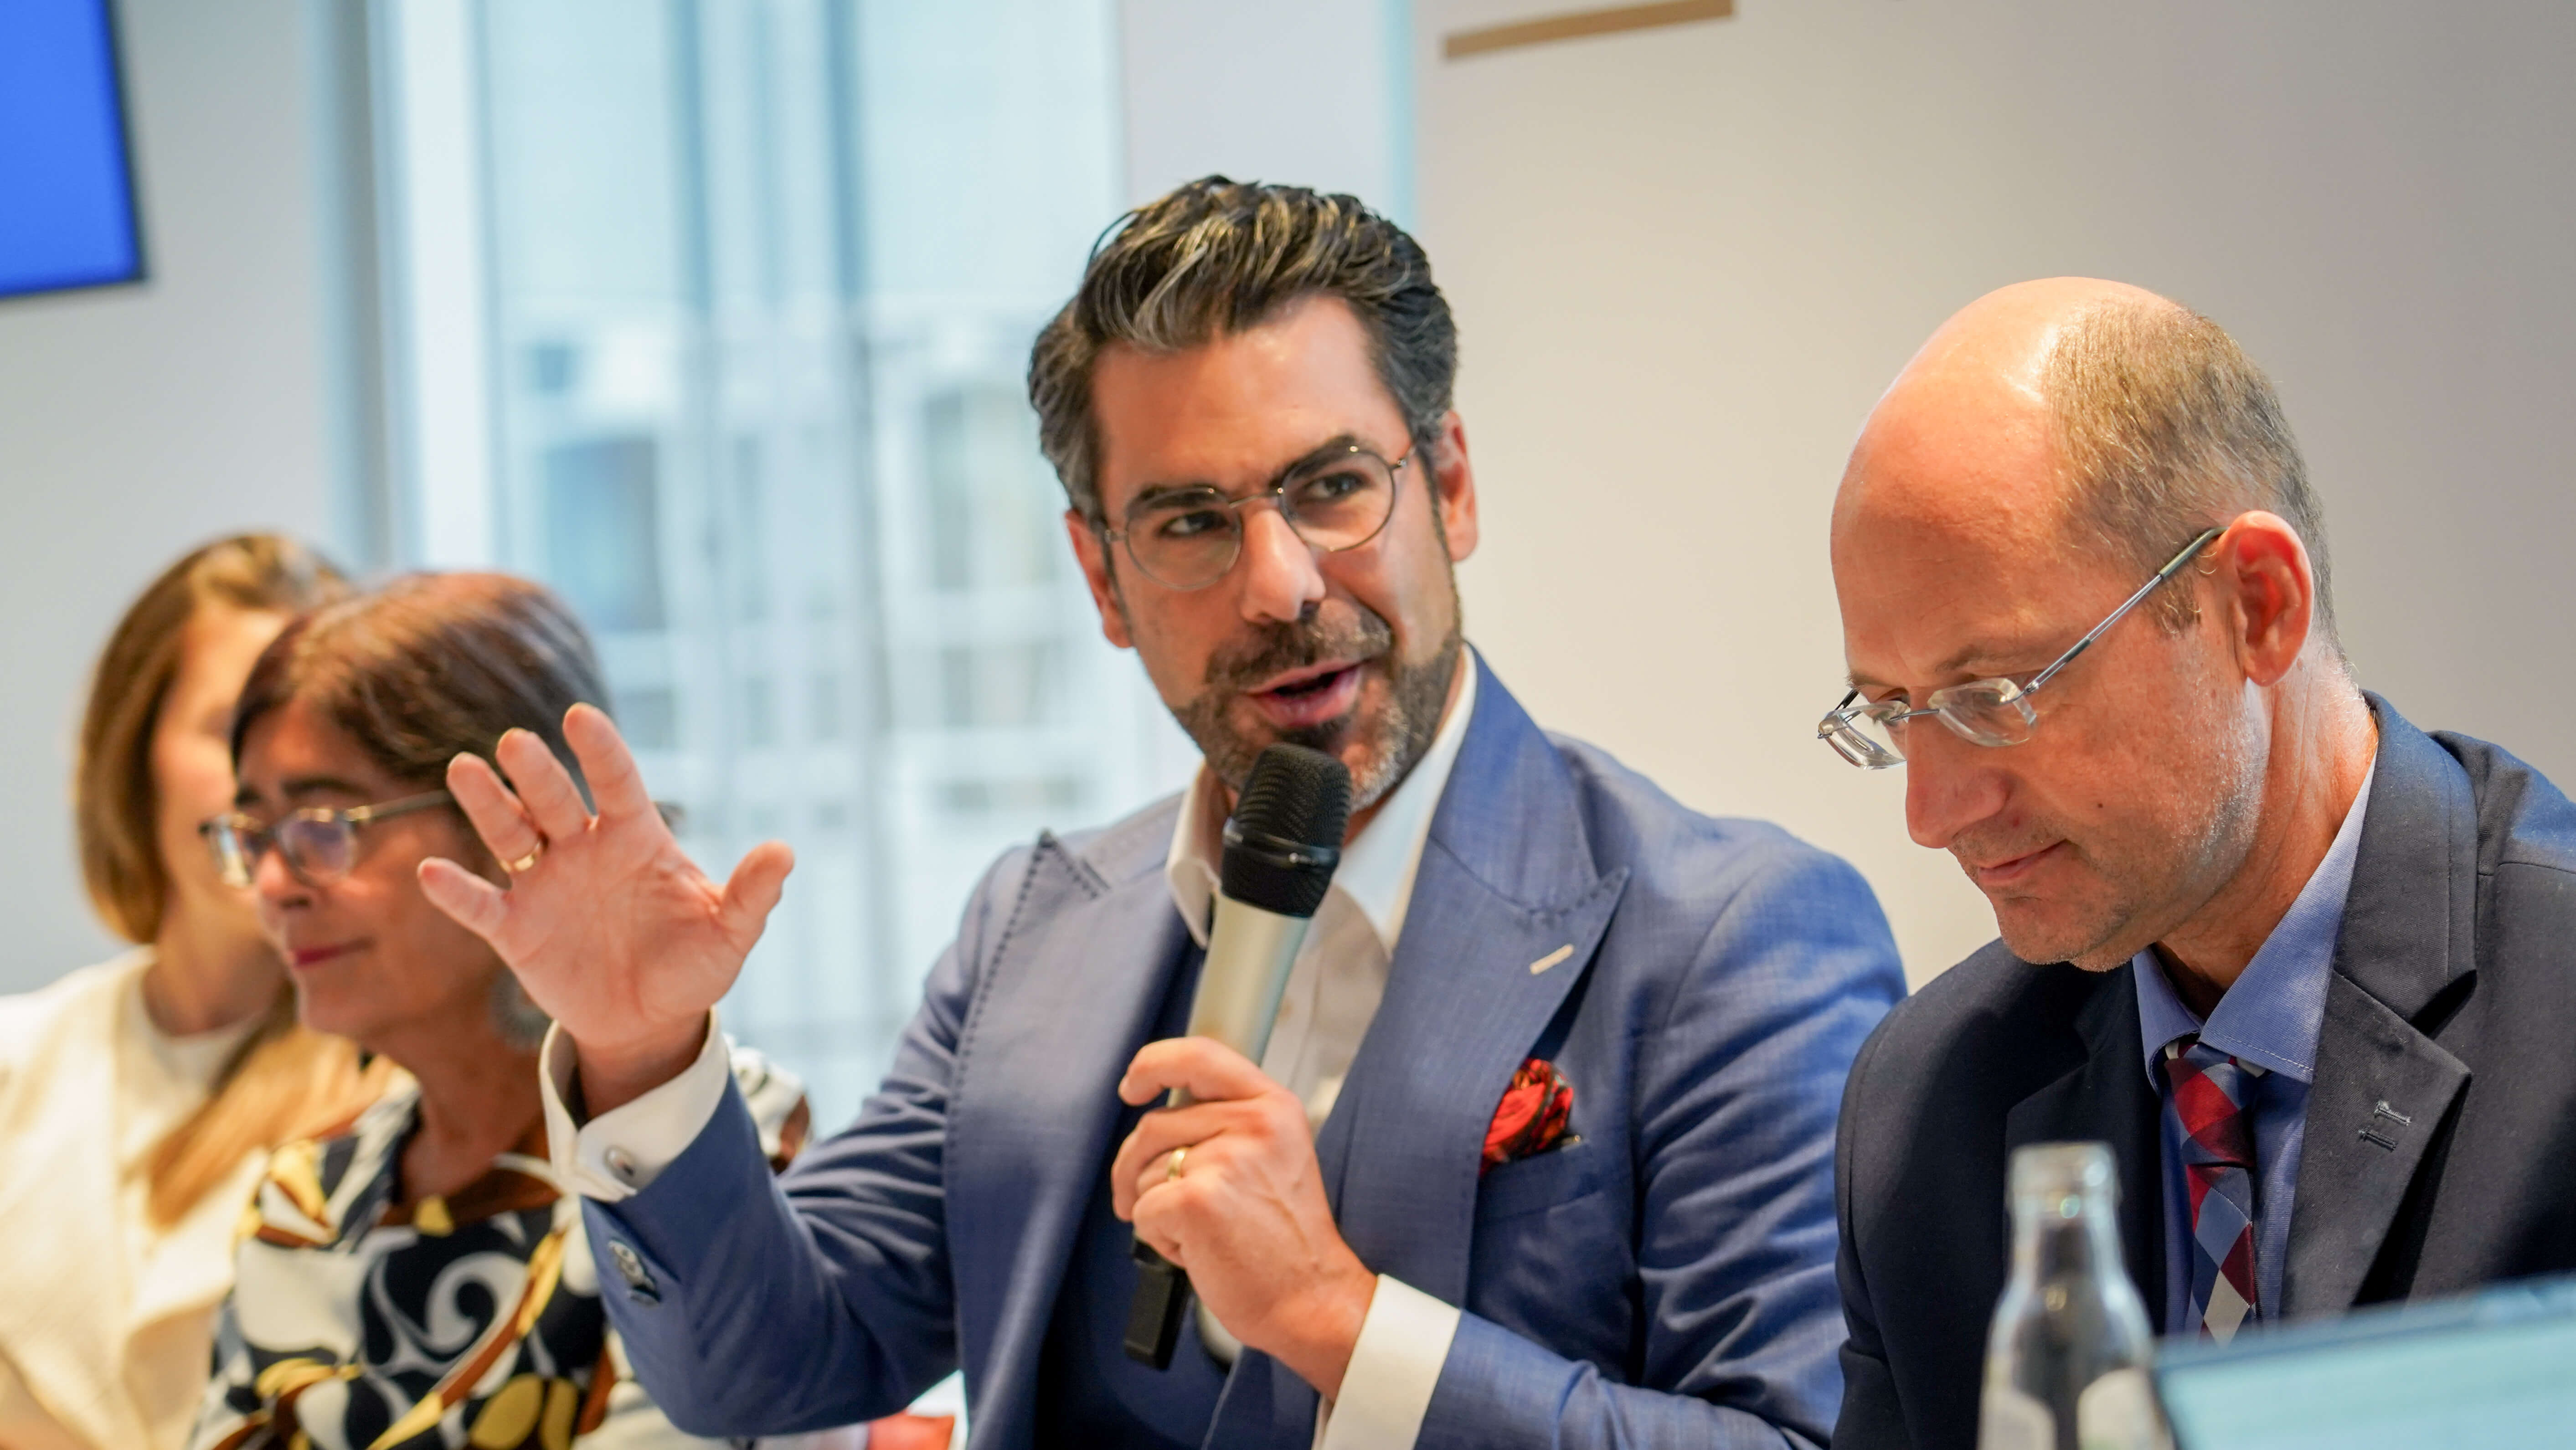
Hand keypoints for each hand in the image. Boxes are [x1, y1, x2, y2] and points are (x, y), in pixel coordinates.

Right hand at [417, 704, 793, 1111]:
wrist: (649, 1020)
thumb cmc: (691, 966)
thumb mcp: (730, 934)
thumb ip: (752, 895)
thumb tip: (785, 852)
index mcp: (635, 839)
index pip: (618, 783)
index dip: (601, 751)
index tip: (581, 717)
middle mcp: (583, 850)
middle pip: (554, 800)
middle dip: (535, 772)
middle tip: (515, 742)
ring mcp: (544, 886)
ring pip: (509, 834)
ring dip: (487, 805)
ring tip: (465, 769)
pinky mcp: (514, 929)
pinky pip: (480, 904)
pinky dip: (456, 890)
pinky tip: (433, 872)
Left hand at [1112, 1038, 1375, 1398]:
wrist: (1311, 1299)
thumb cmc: (1286, 1240)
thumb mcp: (1274, 1156)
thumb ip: (1227, 1123)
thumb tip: (1156, 1113)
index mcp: (1273, 1106)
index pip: (1201, 1055)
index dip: (1155, 1064)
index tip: (1133, 1085)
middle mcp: (1253, 1123)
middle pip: (1155, 1125)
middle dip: (1133, 1168)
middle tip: (1139, 1199)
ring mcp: (1225, 1159)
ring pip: (1145, 1172)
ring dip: (1157, 1209)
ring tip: (1202, 1234)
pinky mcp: (1197, 1199)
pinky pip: (1143, 1211)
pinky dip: (1158, 1239)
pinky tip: (1198, 1252)